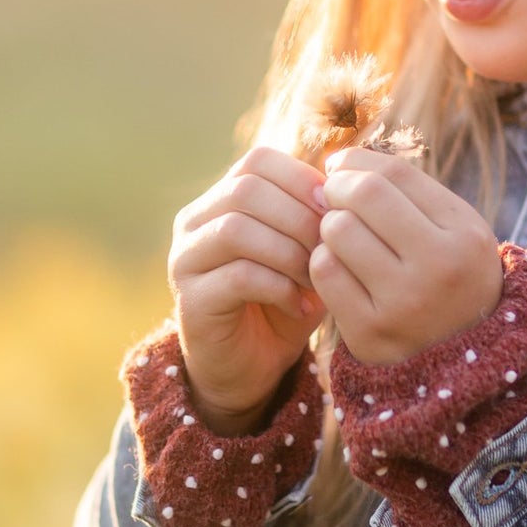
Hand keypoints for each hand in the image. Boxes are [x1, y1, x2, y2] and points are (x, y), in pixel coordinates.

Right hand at [168, 145, 327, 432]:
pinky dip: (279, 287)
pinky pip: (238, 276)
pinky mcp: (190, 300)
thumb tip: (340, 186)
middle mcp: (194, 222)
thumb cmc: (283, 299)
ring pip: (236, 229)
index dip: (300, 178)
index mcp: (221, 199)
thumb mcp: (303, 250)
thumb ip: (313, 216)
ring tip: (316, 278)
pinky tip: (299, 305)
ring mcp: (185, 259)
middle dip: (298, 216)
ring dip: (288, 252)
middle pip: (245, 190)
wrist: (251, 366)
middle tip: (330, 247)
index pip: (257, 161)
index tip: (336, 208)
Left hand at [309, 145, 503, 366]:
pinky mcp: (369, 332)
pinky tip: (340, 269)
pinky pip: (324, 272)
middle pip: (362, 195)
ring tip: (343, 239)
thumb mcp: (455, 230)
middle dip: (337, 190)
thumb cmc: (450, 278)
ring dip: (330, 228)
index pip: (394, 174)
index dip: (356, 162)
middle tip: (334, 199)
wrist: (463, 362)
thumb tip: (340, 161)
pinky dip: (324, 263)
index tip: (340, 168)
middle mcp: (438, 268)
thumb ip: (408, 191)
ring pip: (336, 230)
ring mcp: (403, 304)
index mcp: (464, 234)